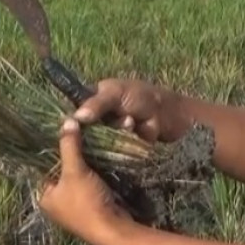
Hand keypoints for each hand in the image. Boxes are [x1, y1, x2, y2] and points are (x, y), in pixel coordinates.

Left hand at [38, 117, 132, 241]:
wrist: (114, 229)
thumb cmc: (86, 203)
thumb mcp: (75, 171)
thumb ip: (69, 146)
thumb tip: (67, 121)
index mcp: (44, 197)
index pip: (43, 166)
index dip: (52, 147)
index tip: (60, 128)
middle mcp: (57, 201)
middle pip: (61, 170)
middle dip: (70, 153)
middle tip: (77, 129)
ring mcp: (75, 204)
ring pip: (77, 175)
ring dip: (84, 160)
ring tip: (88, 136)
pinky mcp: (92, 203)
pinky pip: (89, 181)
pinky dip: (94, 170)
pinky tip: (99, 153)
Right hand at [73, 78, 189, 143]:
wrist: (171, 116)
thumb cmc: (143, 96)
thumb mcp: (117, 93)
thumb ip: (97, 103)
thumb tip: (77, 117)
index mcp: (93, 99)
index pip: (74, 112)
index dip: (73, 121)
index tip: (74, 126)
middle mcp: (98, 118)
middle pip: (84, 130)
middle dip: (98, 128)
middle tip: (116, 120)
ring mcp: (108, 133)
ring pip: (98, 142)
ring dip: (115, 133)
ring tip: (131, 123)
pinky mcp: (118, 148)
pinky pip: (111, 151)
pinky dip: (121, 144)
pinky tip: (133, 135)